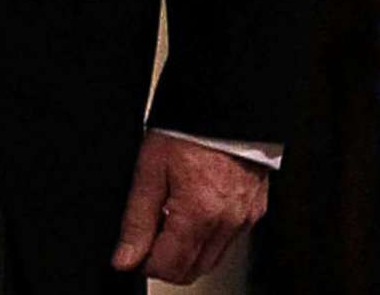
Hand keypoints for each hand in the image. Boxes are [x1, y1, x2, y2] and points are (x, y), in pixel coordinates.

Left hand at [110, 133, 268, 284]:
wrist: (226, 109)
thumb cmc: (188, 131)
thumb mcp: (149, 170)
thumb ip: (136, 219)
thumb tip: (125, 256)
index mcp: (199, 214)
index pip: (169, 266)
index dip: (143, 263)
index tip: (130, 252)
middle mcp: (227, 223)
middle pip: (192, 270)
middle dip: (164, 261)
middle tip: (145, 237)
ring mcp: (244, 220)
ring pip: (211, 260)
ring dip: (186, 252)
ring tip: (166, 220)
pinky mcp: (254, 212)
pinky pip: (227, 241)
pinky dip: (206, 238)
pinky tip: (190, 214)